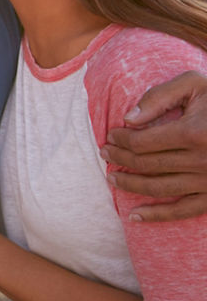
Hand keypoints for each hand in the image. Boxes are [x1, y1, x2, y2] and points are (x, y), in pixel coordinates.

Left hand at [101, 70, 206, 220]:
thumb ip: (159, 96)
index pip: (142, 142)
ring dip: (130, 185)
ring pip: (159, 188)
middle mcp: (202, 161)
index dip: (120, 140)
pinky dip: (157, 215)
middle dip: (120, 160)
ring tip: (112, 178)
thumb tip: (128, 119)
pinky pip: (183, 210)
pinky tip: (134, 216)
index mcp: (193, 133)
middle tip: (105, 154)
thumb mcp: (194, 84)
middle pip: (146, 164)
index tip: (110, 136)